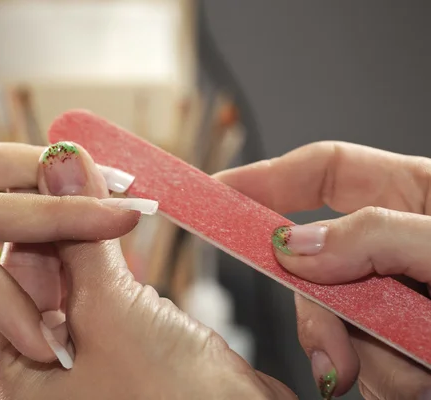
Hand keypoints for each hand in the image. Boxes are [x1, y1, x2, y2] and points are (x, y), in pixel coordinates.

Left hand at [0, 142, 296, 399]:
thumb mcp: (113, 314)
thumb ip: (83, 240)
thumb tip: (61, 168)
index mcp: (25, 379)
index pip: (11, 279)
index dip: (30, 219)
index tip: (48, 172)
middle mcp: (53, 374)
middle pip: (48, 280)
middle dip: (65, 225)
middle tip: (80, 171)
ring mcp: (95, 365)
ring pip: (85, 286)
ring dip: (95, 241)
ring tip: (102, 190)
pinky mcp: (134, 354)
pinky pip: (117, 299)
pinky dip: (122, 266)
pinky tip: (124, 235)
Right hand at [214, 141, 430, 398]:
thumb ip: (380, 236)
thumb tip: (299, 247)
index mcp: (412, 197)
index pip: (320, 172)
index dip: (265, 177)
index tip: (221, 195)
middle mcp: (394, 246)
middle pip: (314, 260)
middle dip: (317, 306)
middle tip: (332, 343)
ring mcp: (393, 298)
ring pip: (333, 319)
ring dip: (361, 355)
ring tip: (419, 367)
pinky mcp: (400, 344)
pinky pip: (361, 360)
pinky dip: (381, 378)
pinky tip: (421, 380)